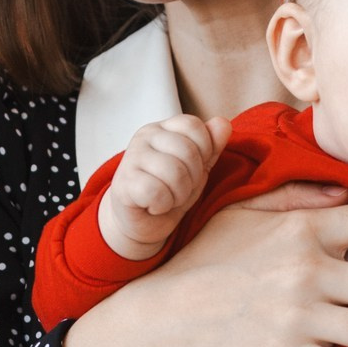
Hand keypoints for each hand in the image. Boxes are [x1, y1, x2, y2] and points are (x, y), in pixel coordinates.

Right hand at [98, 115, 230, 261]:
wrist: (142, 222)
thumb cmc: (169, 191)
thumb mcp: (197, 168)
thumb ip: (211, 146)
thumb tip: (223, 123)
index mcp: (163, 128)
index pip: (194, 125)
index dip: (204, 152)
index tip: (192, 169)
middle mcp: (144, 136)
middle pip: (188, 151)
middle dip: (192, 179)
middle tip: (179, 189)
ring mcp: (131, 158)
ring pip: (174, 172)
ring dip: (178, 195)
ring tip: (168, 198)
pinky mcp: (123, 184)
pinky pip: (156, 192)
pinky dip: (162, 205)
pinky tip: (154, 205)